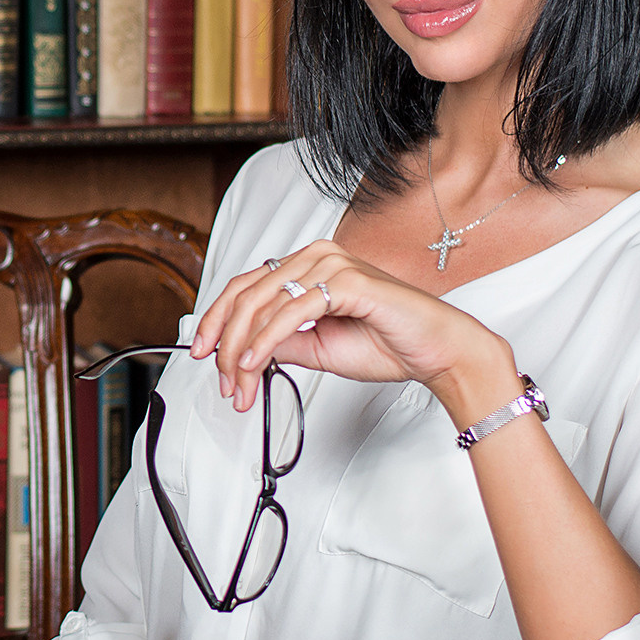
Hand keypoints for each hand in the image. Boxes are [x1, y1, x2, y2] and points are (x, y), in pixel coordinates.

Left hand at [189, 242, 518, 421]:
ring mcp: (332, 264)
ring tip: (238, 383)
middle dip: (225, 342)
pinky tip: (252, 363)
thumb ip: (279, 342)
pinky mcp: (349, 281)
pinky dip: (265, 340)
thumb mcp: (317, 348)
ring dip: (242, 350)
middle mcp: (316, 256)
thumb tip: (238, 350)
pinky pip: (292, 312)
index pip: (246, 286)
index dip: (217, 319)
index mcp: (308, 265)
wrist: (437, 352)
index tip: (202, 352)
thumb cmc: (387, 343)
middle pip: (247, 294)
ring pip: (263, 304)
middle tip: (222, 380)